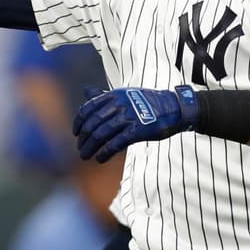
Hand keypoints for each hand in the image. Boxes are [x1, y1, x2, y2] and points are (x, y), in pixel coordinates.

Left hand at [73, 85, 197, 162]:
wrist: (173, 107)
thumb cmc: (147, 102)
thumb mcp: (124, 94)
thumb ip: (104, 96)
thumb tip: (85, 90)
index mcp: (114, 95)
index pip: (88, 108)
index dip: (78, 122)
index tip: (75, 133)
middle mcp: (119, 105)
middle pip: (92, 123)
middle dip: (83, 138)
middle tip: (80, 149)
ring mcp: (128, 117)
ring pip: (101, 134)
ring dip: (90, 147)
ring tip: (85, 156)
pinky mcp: (137, 130)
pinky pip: (116, 143)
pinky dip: (105, 152)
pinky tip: (100, 159)